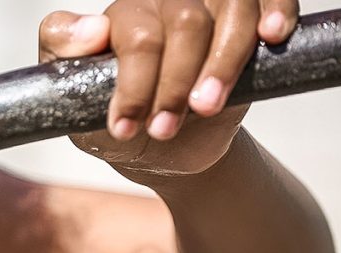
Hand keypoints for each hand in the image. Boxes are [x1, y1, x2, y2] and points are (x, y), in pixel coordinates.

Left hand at [39, 0, 298, 174]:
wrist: (169, 149)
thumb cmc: (119, 122)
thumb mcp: (76, 105)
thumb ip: (63, 57)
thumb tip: (93, 29)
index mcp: (120, 19)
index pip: (135, 34)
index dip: (134, 83)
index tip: (126, 127)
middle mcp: (163, 1)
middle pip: (182, 22)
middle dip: (174, 85)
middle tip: (164, 130)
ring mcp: (207, 4)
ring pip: (229, 7)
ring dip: (222, 64)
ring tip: (207, 108)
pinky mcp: (246, 13)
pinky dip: (276, 9)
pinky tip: (272, 36)